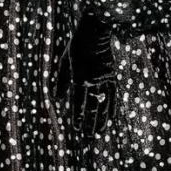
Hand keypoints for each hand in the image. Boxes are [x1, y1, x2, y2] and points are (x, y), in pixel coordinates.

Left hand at [56, 11, 116, 137]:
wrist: (97, 31)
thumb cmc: (77, 45)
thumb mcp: (64, 61)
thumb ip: (61, 81)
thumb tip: (58, 100)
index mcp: (78, 76)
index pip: (78, 102)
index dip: (78, 116)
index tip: (77, 129)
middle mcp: (91, 80)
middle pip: (91, 106)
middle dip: (89, 123)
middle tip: (88, 139)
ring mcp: (103, 78)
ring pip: (103, 104)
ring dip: (101, 120)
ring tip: (99, 133)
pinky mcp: (112, 76)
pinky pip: (112, 96)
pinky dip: (111, 107)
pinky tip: (110, 119)